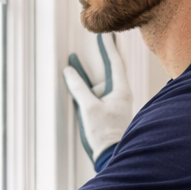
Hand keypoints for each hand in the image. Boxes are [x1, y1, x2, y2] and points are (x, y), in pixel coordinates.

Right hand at [62, 34, 132, 169]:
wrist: (110, 156)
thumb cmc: (104, 134)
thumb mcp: (88, 108)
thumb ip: (79, 88)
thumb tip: (69, 72)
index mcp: (121, 91)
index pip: (115, 62)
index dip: (109, 46)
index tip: (105, 33)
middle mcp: (119, 94)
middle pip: (110, 68)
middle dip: (102, 54)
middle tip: (98, 38)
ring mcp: (112, 102)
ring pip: (99, 80)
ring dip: (87, 70)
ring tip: (75, 57)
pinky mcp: (104, 110)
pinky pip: (93, 91)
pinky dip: (84, 83)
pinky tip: (73, 76)